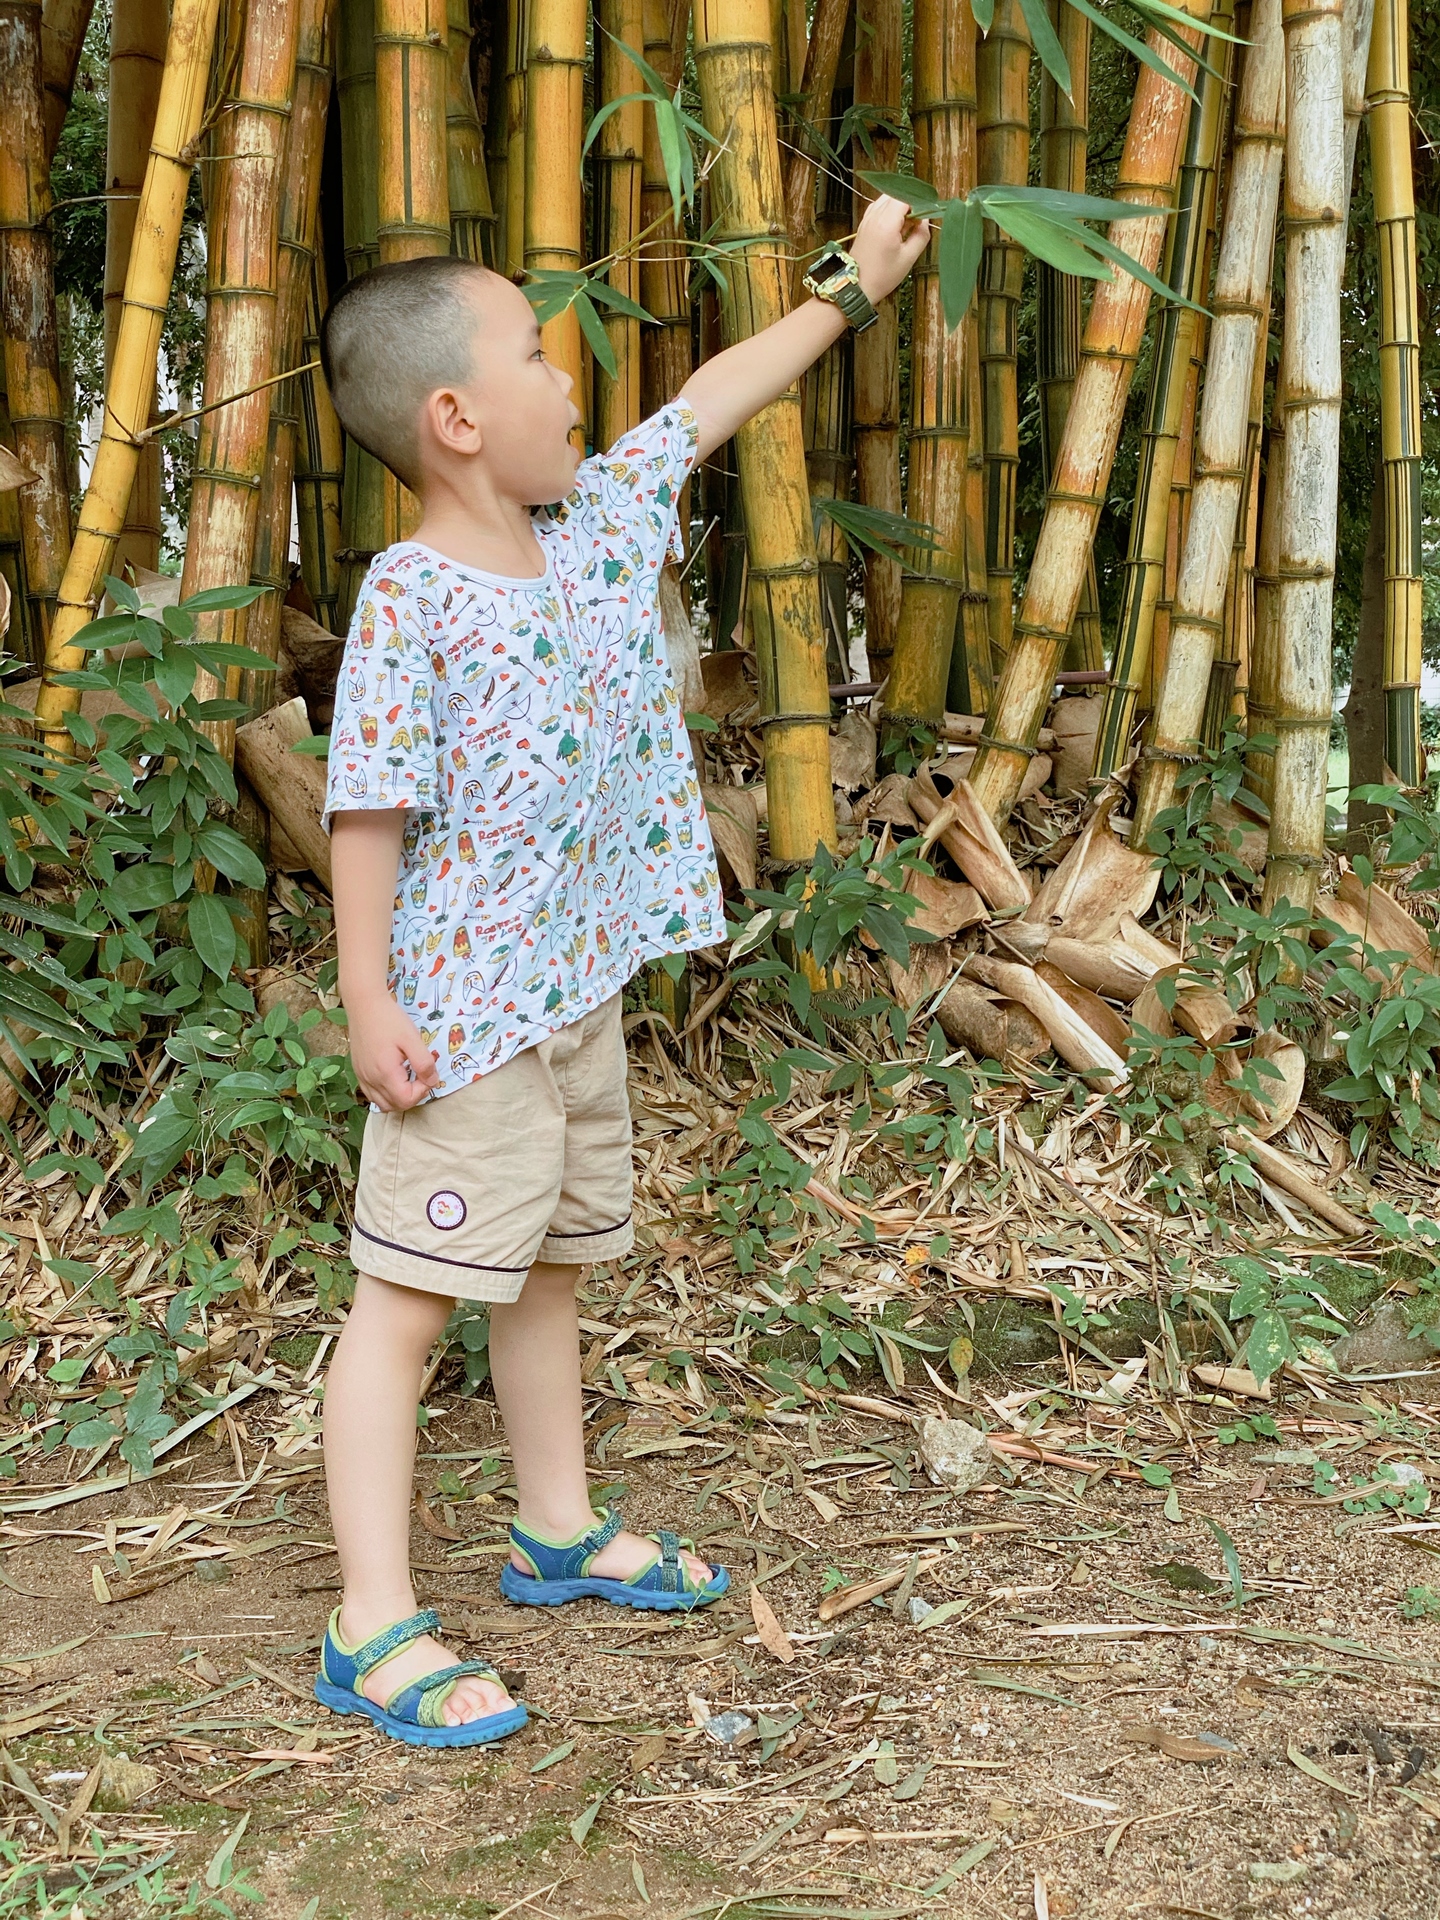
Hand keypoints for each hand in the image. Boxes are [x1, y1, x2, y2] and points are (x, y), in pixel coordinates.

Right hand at [346, 993, 439, 1110]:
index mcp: (385, 1073)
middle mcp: (370, 1080)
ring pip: (382, 1104)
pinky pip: (372, 1095)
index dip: (422, 1091)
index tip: (427, 1074)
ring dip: (399, 1098)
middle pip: (394, 1106)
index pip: (406, 1100)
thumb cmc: (390, 1019)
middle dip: (412, 1096)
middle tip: (421, 1077)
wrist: (364, 1005)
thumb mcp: (412, 1039)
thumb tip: (432, 1081)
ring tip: (408, 1079)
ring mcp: (362, 1077)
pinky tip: (394, 1077)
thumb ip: (424, 1063)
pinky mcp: (358, 1072)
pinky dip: (385, 1094)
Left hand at [850, 193, 931, 303]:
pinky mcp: (863, 224)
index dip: (918, 201)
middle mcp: (874, 216)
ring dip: (898, 206)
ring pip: (886, 199)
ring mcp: (867, 219)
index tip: (925, 213)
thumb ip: (921, 235)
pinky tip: (894, 227)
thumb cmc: (882, 276)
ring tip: (905, 225)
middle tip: (916, 221)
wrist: (857, 287)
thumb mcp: (908, 258)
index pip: (904, 197)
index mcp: (886, 223)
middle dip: (909, 203)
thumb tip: (925, 220)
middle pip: (895, 195)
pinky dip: (888, 211)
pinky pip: (878, 207)